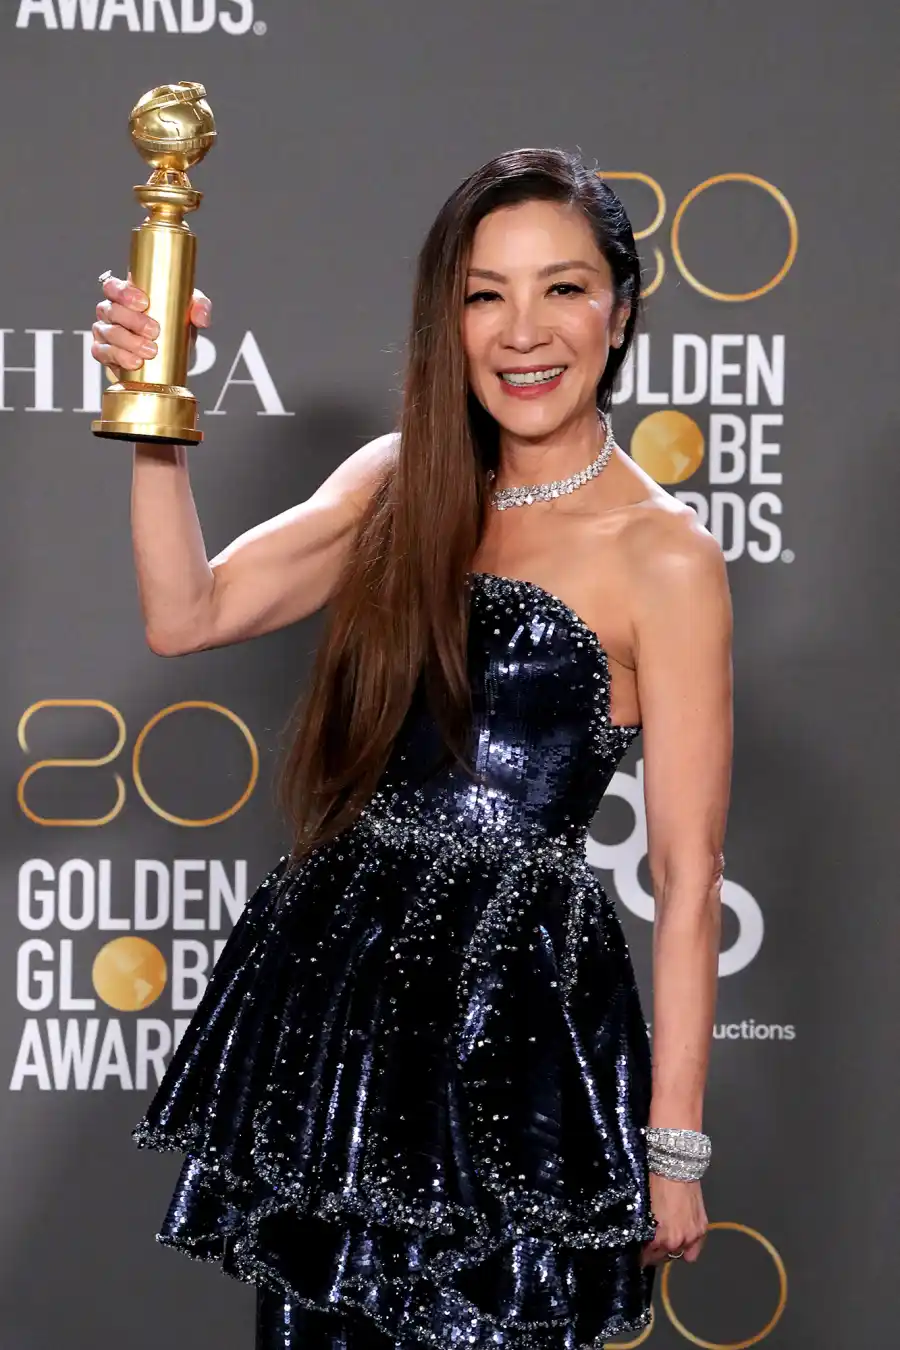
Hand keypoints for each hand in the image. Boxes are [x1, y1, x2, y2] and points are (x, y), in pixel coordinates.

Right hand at [91, 273, 211, 375]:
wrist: (172, 355)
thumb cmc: (174, 325)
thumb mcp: (189, 311)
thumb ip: (199, 306)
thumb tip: (201, 317)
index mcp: (125, 295)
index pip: (113, 286)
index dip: (124, 293)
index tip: (144, 303)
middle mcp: (111, 310)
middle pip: (111, 310)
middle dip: (133, 321)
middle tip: (154, 331)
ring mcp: (105, 331)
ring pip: (109, 333)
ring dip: (129, 343)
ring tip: (150, 351)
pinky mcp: (104, 352)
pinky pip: (103, 353)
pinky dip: (119, 358)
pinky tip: (135, 362)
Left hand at [642, 1174, 707, 1265]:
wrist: (675, 1168)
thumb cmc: (655, 1184)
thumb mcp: (643, 1209)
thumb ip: (643, 1230)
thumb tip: (641, 1240)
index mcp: (656, 1238)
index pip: (645, 1258)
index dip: (641, 1254)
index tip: (639, 1252)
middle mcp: (674, 1243)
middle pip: (660, 1258)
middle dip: (654, 1252)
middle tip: (650, 1244)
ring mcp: (690, 1238)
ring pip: (677, 1254)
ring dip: (670, 1249)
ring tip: (666, 1238)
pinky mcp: (701, 1230)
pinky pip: (694, 1251)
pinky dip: (688, 1248)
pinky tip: (682, 1241)